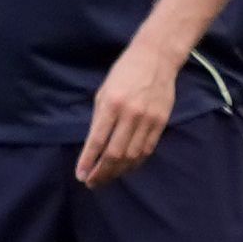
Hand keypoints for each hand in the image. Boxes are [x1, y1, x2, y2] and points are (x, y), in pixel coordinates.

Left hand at [76, 39, 178, 185]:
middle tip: (92, 183)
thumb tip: (94, 148)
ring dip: (118, 171)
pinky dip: (135, 162)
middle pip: (115, 154)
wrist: (156, 59)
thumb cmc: (123, 74)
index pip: (97, 141)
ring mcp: (148, 119)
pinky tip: (125, 168)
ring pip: (132, 155)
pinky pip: (147, 149)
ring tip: (105, 179)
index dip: (88, 161)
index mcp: (111, 105)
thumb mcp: (103, 93)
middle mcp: (130, 114)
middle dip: (102, 172)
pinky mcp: (161, 122)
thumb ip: (99, 120)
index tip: (81, 175)